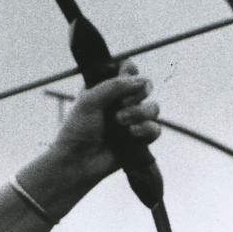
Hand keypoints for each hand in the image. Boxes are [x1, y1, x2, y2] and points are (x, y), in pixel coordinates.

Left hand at [33, 64, 160, 206]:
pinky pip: (155, 130)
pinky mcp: (139, 140)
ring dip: (140, 113)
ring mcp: (131, 121)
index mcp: (107, 88)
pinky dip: (147, 130)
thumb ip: (114, 86)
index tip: (124, 76)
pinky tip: (133, 134)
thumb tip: (141, 80)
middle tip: (122, 104)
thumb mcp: (89, 100)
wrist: (78, 162)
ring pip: (154, 108)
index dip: (130, 70)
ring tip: (121, 122)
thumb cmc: (78, 130)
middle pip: (146, 86)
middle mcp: (121, 102)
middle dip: (138, 93)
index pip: (128, 69)